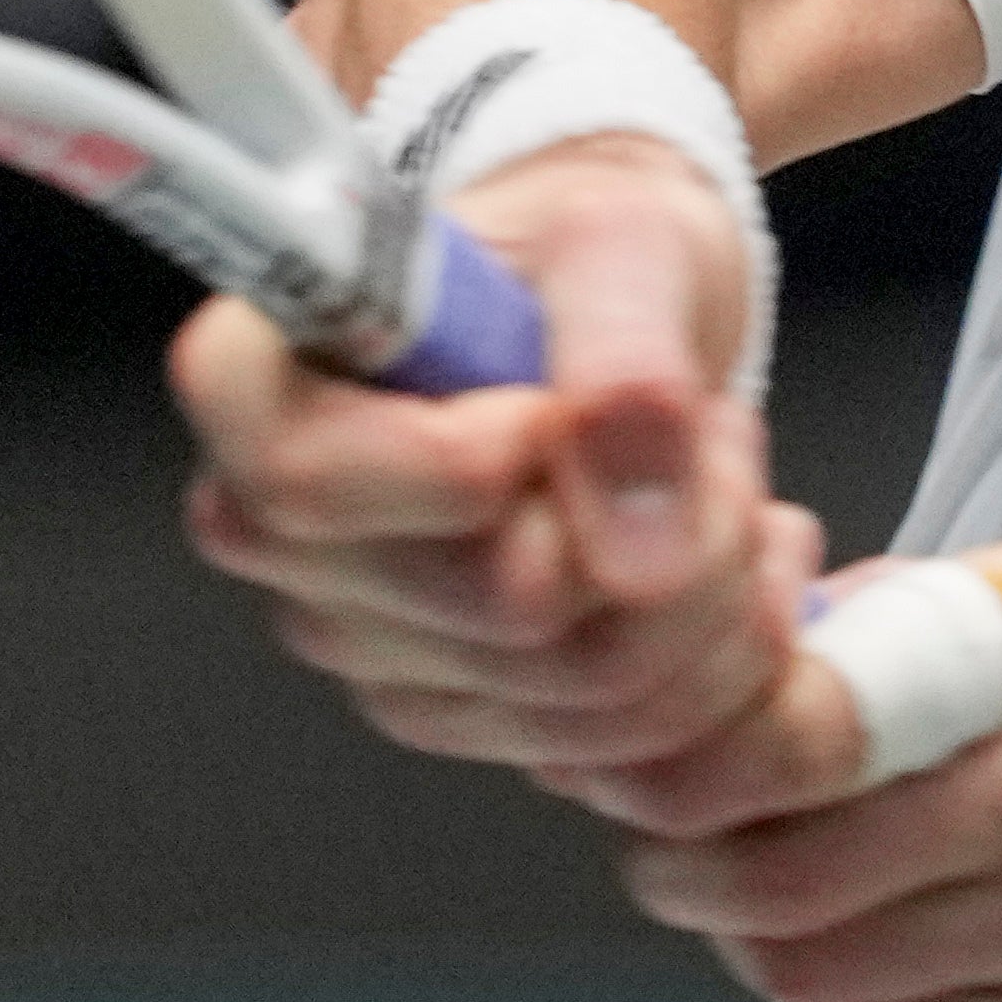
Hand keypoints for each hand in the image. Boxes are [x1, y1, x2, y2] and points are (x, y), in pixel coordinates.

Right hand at [174, 135, 799, 776]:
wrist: (623, 308)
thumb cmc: (585, 254)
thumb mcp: (622, 243)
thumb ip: (624, 362)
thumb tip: (632, 547)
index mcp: (263, 393)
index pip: (305, 484)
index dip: (458, 466)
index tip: (549, 406)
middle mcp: (295, 544)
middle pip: (501, 616)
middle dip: (668, 527)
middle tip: (709, 426)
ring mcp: (382, 649)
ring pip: (592, 702)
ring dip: (720, 590)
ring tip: (723, 477)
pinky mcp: (479, 717)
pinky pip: (641, 758)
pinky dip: (735, 669)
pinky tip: (738, 564)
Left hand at [609, 544, 1001, 1001]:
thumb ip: (924, 615)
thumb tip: (744, 634)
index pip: (819, 711)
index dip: (700, 753)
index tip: (651, 764)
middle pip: (795, 862)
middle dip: (694, 874)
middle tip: (669, 866)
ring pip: (823, 967)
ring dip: (760, 953)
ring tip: (761, 922)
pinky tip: (857, 978)